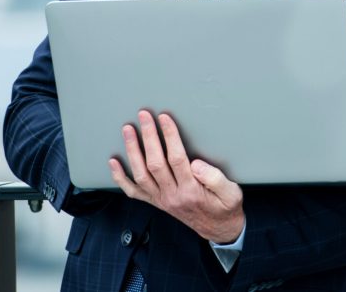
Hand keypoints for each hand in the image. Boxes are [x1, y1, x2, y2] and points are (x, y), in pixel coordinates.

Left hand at [109, 110, 244, 243]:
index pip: (176, 159)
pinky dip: (121, 178)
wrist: (218, 229)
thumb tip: (196, 164)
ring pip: (141, 174)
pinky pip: (134, 191)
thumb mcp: (231, 193)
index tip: (165, 118)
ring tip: (128, 130)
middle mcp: (172, 196)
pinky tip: (114, 163)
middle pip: (155, 163)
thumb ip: (215, 178)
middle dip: (148, 137)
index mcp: (191, 190)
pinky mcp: (156, 202)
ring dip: (133, 151)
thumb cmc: (225, 207)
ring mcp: (161, 200)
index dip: (169, 136)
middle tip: (144, 116)